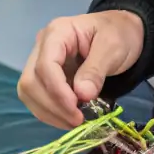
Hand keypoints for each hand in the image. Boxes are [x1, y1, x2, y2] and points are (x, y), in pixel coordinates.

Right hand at [18, 10, 143, 129]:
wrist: (123, 33)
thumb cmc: (118, 34)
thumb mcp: (113, 48)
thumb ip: (96, 70)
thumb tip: (82, 95)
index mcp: (57, 32)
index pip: (45, 65)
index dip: (57, 91)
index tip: (76, 109)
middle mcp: (42, 46)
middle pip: (31, 81)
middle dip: (52, 105)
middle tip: (78, 120)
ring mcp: (41, 62)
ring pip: (30, 93)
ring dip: (50, 113)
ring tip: (75, 122)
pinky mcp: (46, 78)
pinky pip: (38, 99)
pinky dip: (51, 113)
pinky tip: (69, 119)